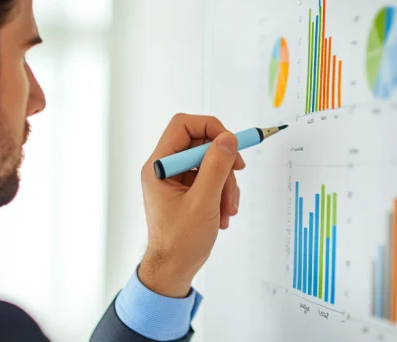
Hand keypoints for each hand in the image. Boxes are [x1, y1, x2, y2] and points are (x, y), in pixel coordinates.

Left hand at [138, 114, 244, 297]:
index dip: (210, 127)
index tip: (231, 142)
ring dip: (225, 184)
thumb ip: (216, 167)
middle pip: (200, 144)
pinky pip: (209, 180)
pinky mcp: (186, 191)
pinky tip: (222, 215)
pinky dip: (221, 194)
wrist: (173, 269)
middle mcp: (164, 169)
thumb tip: (227, 139)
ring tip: (228, 209)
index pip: (183, 126)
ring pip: (209, 163)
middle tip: (238, 175)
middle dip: (223, 163)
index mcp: (159, 166)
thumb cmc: (180, 242)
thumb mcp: (203, 202)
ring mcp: (175, 180)